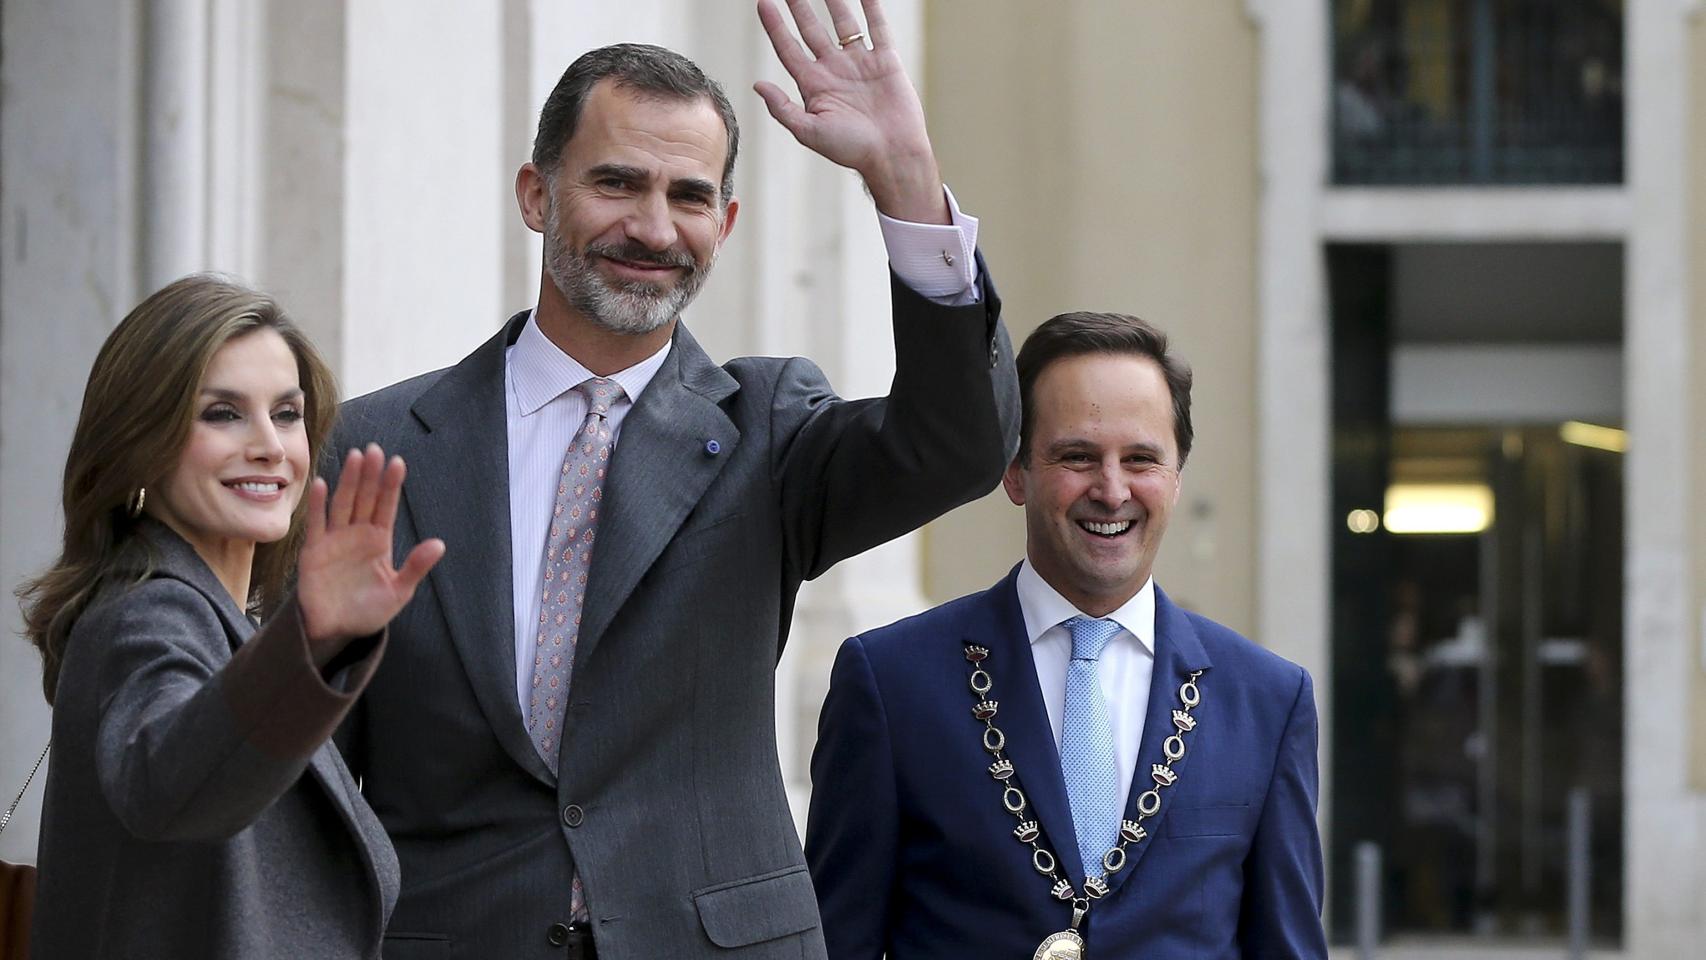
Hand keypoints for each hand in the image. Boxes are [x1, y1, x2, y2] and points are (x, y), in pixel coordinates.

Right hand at [297, 445, 444, 662]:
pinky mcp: (313, 551)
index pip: (386, 507)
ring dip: (348, 481)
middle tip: (375, 449)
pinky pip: (316, 524)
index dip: (391, 486)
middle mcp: (357, 535)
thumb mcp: (398, 592)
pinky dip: (318, 505)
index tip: (398, 463)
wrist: (335, 631)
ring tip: (355, 457)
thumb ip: (415, 567)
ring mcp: (334, 540)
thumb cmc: (368, 611)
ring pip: (343, 504)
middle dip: (370, 475)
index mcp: (379, 541)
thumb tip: (440, 544)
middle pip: (365, 499)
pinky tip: (321, 484)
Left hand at [754, 0, 948, 223]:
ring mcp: (860, 64)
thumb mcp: (809, 132)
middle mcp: (835, 71)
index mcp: (814, 86)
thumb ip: (783, 108)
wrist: (892, 155)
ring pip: (843, 24)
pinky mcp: (886, 62)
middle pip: (811, 30)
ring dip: (833, 2)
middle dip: (799, 7)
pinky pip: (877, 28)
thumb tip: (758, 85)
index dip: (775, 26)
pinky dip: (872, 8)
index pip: (788, 48)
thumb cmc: (851, 150)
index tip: (763, 3)